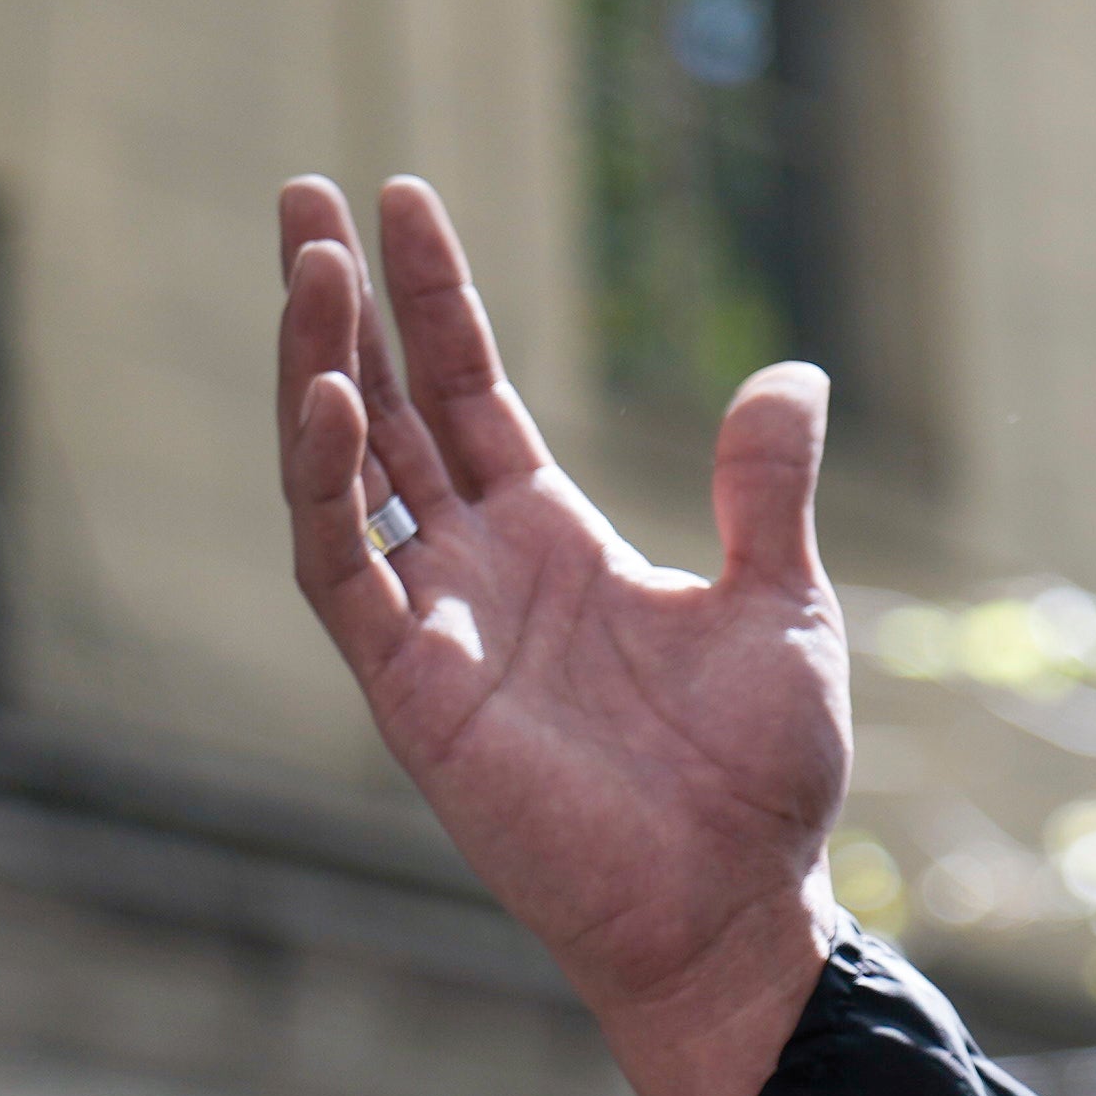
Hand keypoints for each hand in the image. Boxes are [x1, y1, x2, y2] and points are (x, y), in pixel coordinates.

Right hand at [276, 174, 848, 1095]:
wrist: (738, 902)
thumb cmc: (757, 776)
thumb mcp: (782, 601)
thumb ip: (768, 488)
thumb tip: (793, 373)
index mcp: (551, 542)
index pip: (466, 394)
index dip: (433, 301)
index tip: (399, 198)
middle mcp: (474, 573)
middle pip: (385, 412)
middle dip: (340, 306)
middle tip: (302, 193)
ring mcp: (430, 627)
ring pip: (341, 474)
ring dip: (315, 370)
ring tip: (306, 262)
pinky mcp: (410, 691)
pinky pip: (342, 572)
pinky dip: (326, 487)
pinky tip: (327, 399)